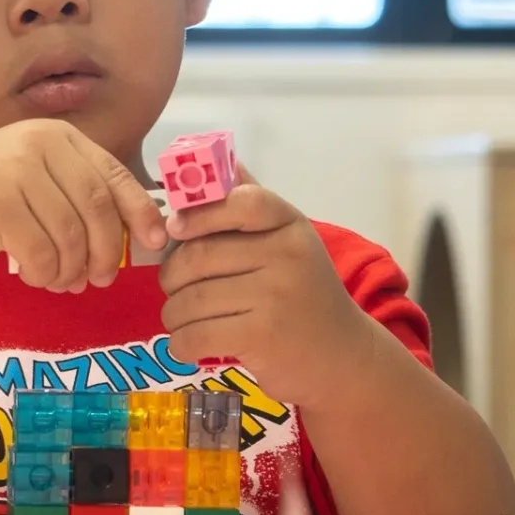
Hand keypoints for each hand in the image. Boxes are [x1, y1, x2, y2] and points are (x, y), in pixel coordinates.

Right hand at [0, 119, 167, 292]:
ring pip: (70, 235)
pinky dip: (44, 273)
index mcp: (56, 137)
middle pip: (97, 207)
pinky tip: (32, 276)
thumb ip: (81, 199)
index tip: (155, 243)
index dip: (140, 212)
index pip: (114, 175)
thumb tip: (145, 235)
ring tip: (61, 281)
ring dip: (71, 269)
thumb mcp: (39, 188)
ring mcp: (15, 170)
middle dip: (106, 251)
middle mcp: (38, 144)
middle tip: (100, 279)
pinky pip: (41, 252)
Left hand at [156, 164, 373, 407]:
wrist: (343, 357)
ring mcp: (275, 297)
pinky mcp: (261, 337)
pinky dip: (181, 343)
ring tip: (182, 318)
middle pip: (198, 255)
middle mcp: (286, 256)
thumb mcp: (288, 242)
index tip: (175, 229)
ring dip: (173, 314)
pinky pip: (194, 334)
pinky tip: (188, 344)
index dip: (198, 213)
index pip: (241, 201)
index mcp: (290, 225)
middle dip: (172, 276)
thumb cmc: (304, 295)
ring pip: (189, 299)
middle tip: (174, 286)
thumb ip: (251, 205)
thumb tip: (218, 157)